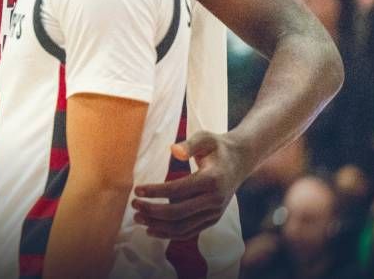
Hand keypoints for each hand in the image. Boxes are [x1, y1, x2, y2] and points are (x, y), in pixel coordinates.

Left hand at [131, 131, 251, 239]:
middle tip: (134, 204)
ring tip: (138, 218)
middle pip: (178, 212)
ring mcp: (214, 213)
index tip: (137, 190)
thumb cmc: (217, 147)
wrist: (239, 161)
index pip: (179, 190)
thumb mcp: (205, 138)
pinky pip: (189, 232)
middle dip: (153, 210)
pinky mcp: (212, 219)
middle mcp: (215, 200)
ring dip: (157, 225)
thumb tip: (174, 151)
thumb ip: (189, 144)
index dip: (156, 192)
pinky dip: (169, 234)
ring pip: (182, 227)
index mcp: (212, 180)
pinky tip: (151, 230)